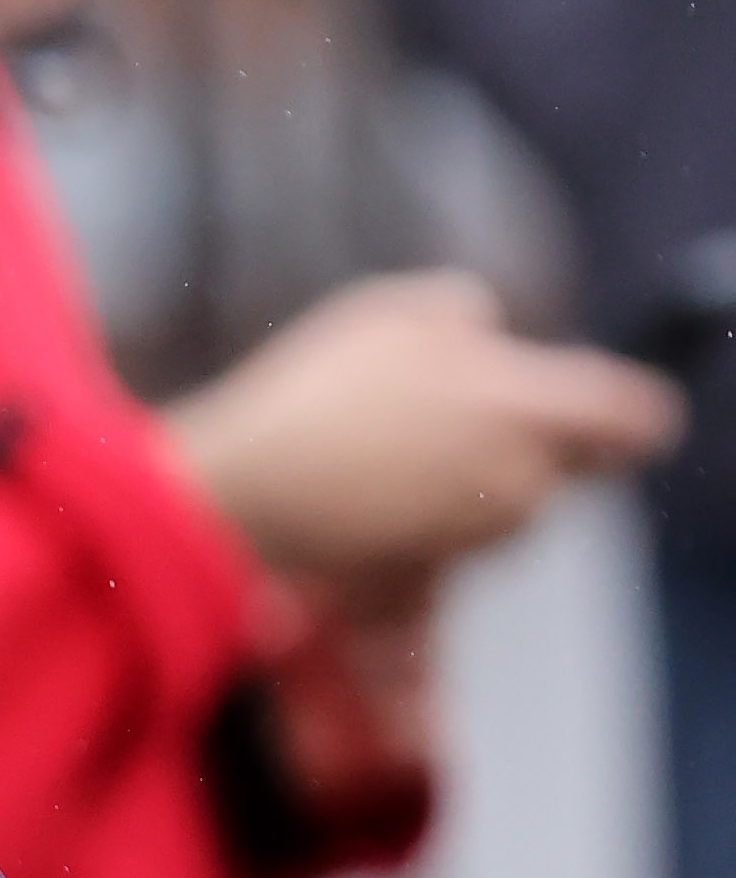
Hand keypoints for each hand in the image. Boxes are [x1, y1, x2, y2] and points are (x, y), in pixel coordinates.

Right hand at [160, 269, 681, 587]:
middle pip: (561, 469)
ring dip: (474, 483)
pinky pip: (458, 542)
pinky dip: (430, 519)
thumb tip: (487, 332)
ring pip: (508, 507)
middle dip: (522, 445)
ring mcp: (476, 535)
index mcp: (526, 410)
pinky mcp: (434, 570)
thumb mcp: (395, 307)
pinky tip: (374, 491)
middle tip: (448, 416)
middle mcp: (520, 483)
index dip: (624, 412)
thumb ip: (466, 312)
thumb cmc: (321, 393)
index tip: (592, 407)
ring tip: (396, 452)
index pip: (630, 419)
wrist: (246, 490)